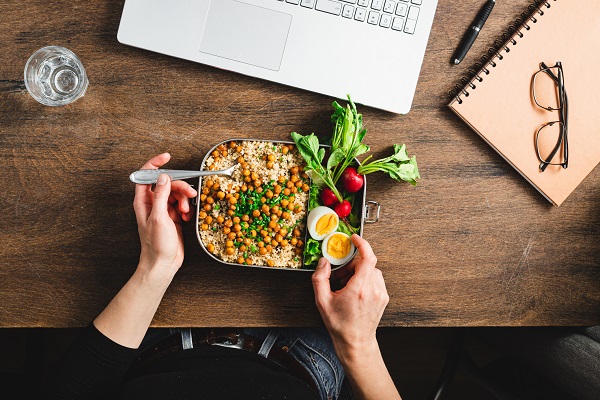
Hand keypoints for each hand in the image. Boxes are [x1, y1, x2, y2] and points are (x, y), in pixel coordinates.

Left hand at [133, 153, 196, 282]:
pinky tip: (187, 217)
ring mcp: (163, 210)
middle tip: (189, 195)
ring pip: (176, 194)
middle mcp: (152, 203)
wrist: (163, 263)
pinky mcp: (172, 217)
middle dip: (179, 187)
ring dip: (184, 200)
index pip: (146, 175)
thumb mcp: (159, 218)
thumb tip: (163, 177)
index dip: (155, 163)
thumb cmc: (156, 245)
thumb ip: (160, 195)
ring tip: (186, 211)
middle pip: (167, 184)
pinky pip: (181, 205)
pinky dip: (186, 209)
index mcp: (143, 201)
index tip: (167, 157)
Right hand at [312, 234, 388, 357]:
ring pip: (371, 270)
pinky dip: (365, 278)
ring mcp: (381, 294)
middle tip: (340, 276)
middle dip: (352, 264)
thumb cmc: (340, 324)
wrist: (355, 342)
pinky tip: (355, 290)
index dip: (362, 244)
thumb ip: (320, 278)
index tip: (355, 238)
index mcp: (359, 289)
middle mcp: (373, 290)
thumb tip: (323, 262)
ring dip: (358, 272)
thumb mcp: (322, 301)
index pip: (367, 258)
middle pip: (366, 263)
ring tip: (346, 285)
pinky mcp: (383, 297)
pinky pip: (375, 279)